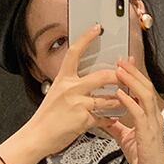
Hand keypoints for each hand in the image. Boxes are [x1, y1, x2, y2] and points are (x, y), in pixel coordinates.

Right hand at [27, 24, 122, 156]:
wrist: (37, 136)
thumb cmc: (47, 116)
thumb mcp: (56, 93)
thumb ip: (71, 85)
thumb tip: (87, 80)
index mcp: (63, 79)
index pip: (75, 52)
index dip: (86, 38)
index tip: (97, 28)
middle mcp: (71, 88)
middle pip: (102, 76)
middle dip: (118, 77)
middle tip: (125, 77)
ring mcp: (78, 104)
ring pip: (108, 98)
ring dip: (118, 101)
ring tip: (123, 102)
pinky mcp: (83, 119)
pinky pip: (103, 117)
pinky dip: (109, 119)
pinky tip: (110, 119)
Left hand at [97, 56, 163, 163]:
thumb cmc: (144, 159)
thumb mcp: (127, 139)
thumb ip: (118, 127)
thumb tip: (106, 119)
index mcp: (150, 116)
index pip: (144, 90)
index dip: (135, 76)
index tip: (126, 64)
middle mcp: (154, 116)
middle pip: (146, 87)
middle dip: (133, 72)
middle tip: (121, 59)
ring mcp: (153, 123)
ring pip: (144, 95)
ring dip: (131, 81)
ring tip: (119, 70)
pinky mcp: (148, 133)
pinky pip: (138, 113)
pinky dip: (128, 101)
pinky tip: (119, 93)